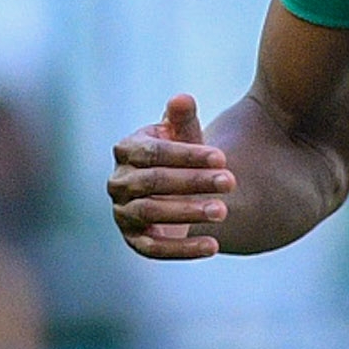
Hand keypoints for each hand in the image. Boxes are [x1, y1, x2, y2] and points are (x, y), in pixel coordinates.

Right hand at [109, 94, 233, 258]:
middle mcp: (118, 182)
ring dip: (188, 212)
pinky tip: (214, 246)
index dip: (186, 155)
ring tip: (223, 211)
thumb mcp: (184, 135)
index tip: (222, 157)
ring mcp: (123, 213)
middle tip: (231, 181)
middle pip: (153, 181)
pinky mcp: (135, 241)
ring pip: (152, 212)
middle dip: (193, 181)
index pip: (152, 152)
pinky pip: (155, 249)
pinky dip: (184, 249)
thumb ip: (182, 118)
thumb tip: (182, 99)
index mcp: (126, 150)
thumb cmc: (181, 156)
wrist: (177, 190)